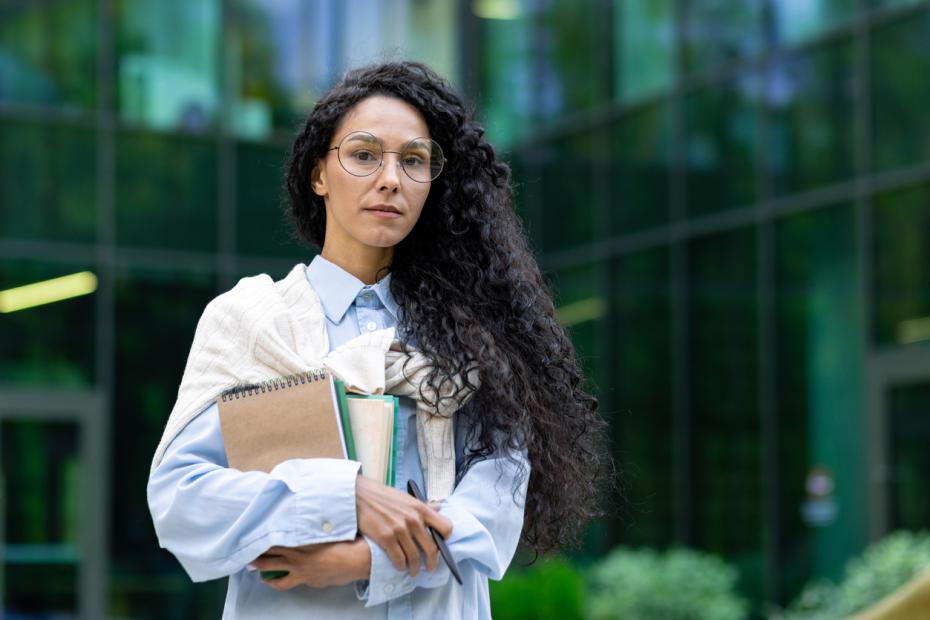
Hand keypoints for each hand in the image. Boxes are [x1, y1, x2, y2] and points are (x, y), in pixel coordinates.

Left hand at [251, 538, 370, 590]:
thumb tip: (308, 523)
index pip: (272, 542)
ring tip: (258, 574)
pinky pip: (292, 583)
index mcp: (299, 543)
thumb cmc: (344, 541)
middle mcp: (297, 559)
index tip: (253, 538)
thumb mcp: (325, 529)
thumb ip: (312, 528)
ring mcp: (302, 573)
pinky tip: (283, 580)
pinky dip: (285, 581)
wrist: (357, 558)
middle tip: (249, 558)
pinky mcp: (310, 582)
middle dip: (256, 561)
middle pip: (268, 561)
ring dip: (266, 576)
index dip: (261, 542)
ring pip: (277, 578)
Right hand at [355, 475, 452, 575]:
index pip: (445, 527)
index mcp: (421, 508)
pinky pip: (399, 559)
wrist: (360, 495)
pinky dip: (401, 566)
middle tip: (430, 567)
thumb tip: (438, 508)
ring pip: (415, 557)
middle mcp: (413, 519)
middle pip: (432, 548)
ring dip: (415, 567)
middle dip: (432, 562)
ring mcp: (400, 529)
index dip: (445, 539)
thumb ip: (423, 506)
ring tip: (413, 570)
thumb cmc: (382, 496)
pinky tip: (400, 566)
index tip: (440, 545)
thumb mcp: (407, 498)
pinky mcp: (386, 537)